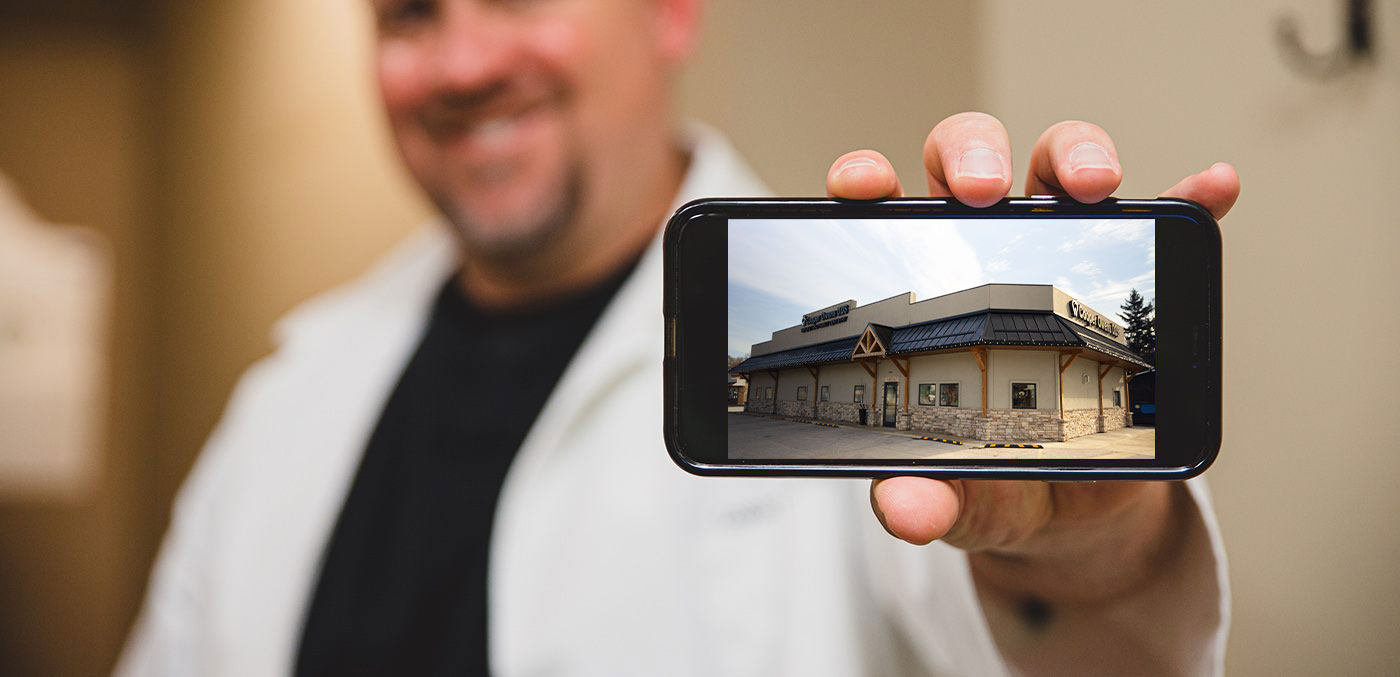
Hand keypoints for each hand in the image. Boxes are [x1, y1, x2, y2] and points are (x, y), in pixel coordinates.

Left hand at [825, 112, 1238, 603]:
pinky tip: (1210, 191)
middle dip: (973, 154)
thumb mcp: (959, 496)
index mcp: (922, 288)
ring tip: (1093, 185)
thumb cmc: (997, 481)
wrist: (1073, 513)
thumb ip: (924, 500)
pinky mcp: (1136, 273)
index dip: (867, 178)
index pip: (882, 211)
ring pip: (1056, 165)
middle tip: (982, 193)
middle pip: (970, 161)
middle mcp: (984, 251)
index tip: (864, 186)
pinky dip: (1190, 197)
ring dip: (1073, 153)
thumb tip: (905, 510)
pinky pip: (1168, 218)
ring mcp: (1062, 252)